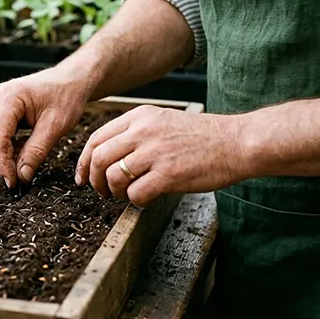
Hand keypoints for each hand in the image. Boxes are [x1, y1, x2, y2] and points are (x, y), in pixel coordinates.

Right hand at [0, 69, 88, 187]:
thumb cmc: (65, 97)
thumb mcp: (55, 127)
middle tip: (16, 175)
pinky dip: (3, 146)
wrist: (71, 80)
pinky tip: (21, 148)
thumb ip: (36, 152)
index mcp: (9, 98)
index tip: (13, 182)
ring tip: (22, 159)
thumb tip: (22, 176)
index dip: (2, 163)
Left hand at [75, 105, 250, 205]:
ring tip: (126, 195)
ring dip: (115, 192)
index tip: (82, 176)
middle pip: (98, 159)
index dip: (84, 161)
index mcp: (139, 117)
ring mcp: (154, 153)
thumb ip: (136, 133)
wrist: (238, 142)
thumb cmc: (203, 136)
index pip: (96, 138)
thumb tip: (108, 156)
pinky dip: (135, 201)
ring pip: (112, 177)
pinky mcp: (168, 175)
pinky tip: (146, 198)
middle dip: (94, 180)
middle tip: (102, 192)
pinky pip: (135, 194)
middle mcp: (142, 131)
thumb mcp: (163, 121)